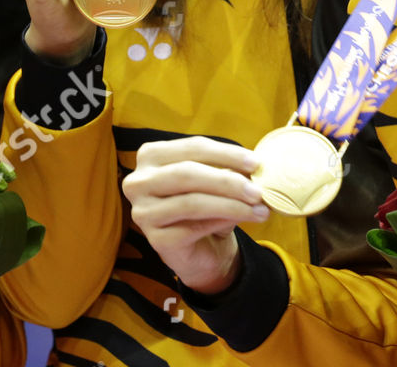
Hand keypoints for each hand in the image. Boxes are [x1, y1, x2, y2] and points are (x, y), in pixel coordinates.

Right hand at [124, 136, 269, 294]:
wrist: (201, 249)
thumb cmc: (206, 205)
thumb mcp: (215, 180)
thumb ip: (227, 168)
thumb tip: (253, 165)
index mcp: (151, 155)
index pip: (192, 147)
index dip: (226, 153)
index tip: (256, 162)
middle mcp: (138, 182)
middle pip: (188, 174)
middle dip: (228, 181)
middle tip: (258, 190)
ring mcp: (142, 212)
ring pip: (191, 202)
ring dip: (231, 204)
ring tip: (258, 208)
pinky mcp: (154, 240)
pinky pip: (193, 228)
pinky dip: (221, 221)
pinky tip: (242, 220)